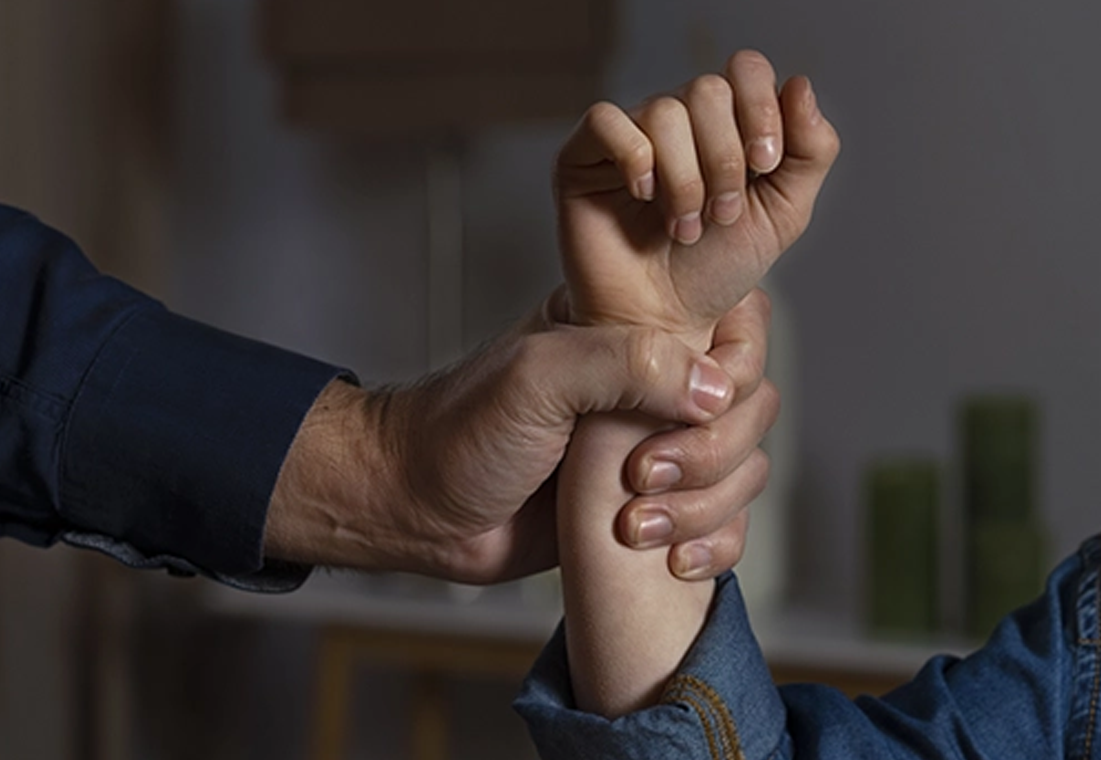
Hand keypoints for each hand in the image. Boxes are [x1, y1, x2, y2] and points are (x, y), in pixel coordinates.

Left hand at [263, 290, 742, 584]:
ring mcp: (654, 447)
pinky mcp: (651, 507)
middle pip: (750, 405)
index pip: (735, 326)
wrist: (417, 509)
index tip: (691, 407)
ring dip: (706, 505)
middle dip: (711, 452)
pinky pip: (722, 522)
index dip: (733, 369)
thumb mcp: (536, 376)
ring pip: (743, 468)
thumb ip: (625, 363)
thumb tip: (714, 389)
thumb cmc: (460, 432)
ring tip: (634, 525)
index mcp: (630, 330)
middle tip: (642, 475)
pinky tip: (673, 559)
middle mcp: (651, 384)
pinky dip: (715, 544)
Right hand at [555, 50, 839, 348]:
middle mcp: (677, 122)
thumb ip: (810, 151)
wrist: (662, 322)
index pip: (745, 71)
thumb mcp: (783, 214)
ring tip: (683, 226)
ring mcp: (629, 136)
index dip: (761, 109)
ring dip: (685, 179)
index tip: (764, 165)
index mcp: (725, 124)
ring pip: (664, 111)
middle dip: (724, 159)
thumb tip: (800, 84)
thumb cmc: (713, 272)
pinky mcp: (583, 156)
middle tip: (720, 215)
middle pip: (707, 90)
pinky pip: (606, 121)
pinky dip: (635, 159)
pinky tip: (642, 197)